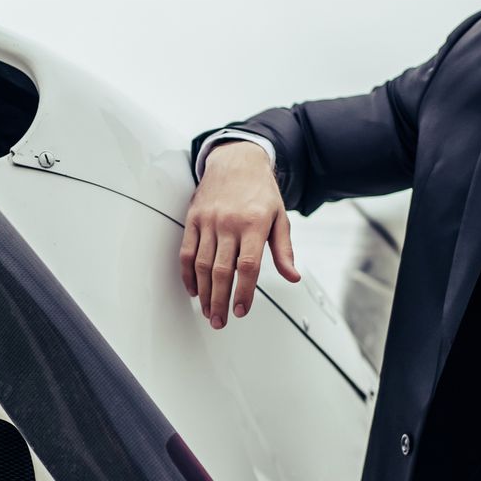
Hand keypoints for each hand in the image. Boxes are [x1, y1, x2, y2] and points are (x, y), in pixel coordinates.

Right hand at [180, 141, 299, 328]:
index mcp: (254, 224)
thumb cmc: (260, 190)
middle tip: (220, 321)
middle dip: (219, 301)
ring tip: (207, 311)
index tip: (242, 310)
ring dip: (203, 293)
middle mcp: (229, 223)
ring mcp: (209, 221)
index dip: (244, 293)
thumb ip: (284, 250)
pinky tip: (193, 288)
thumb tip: (292, 276)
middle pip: (221, 271)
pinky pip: (187, 251)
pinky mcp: (193, 219)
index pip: (248, 267)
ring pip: (202, 264)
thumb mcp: (281, 218)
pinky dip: (187, 274)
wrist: (237, 160)